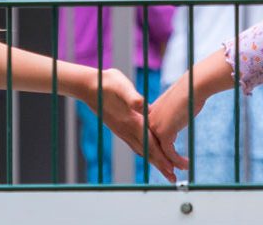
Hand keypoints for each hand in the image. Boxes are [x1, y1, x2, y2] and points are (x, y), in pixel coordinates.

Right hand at [84, 67, 186, 181]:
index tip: (171, 168)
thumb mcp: (122, 86)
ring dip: (154, 161)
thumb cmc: (108, 83)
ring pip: (141, 150)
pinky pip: (135, 144)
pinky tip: (148, 153)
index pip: (149, 143)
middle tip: (173, 178)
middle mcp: (127, 130)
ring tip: (165, 170)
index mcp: (131, 121)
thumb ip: (133, 97)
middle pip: (147, 152)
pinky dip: (145, 152)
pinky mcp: (120, 128)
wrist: (90, 87)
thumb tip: (144, 105)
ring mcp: (122, 130)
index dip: (161, 156)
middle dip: (161, 165)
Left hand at [148, 50, 234, 167]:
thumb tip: (172, 127)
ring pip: (161, 153)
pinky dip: (179, 161)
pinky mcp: (164, 133)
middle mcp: (149, 122)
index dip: (157, 150)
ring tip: (182, 169)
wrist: (193, 86)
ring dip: (173, 164)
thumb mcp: (174, 107)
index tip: (166, 161)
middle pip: (154, 147)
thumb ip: (169, 117)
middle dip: (163, 162)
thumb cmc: (188, 94)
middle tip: (171, 173)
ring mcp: (155, 128)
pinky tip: (187, 164)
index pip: (150, 137)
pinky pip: (170, 154)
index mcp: (150, 114)